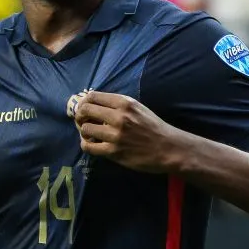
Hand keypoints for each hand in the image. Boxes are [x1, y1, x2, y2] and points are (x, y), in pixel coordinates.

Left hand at [67, 91, 183, 173]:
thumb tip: (94, 104)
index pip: (92, 96)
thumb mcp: (137, 107)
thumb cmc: (153, 127)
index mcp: (124, 103)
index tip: (84, 108)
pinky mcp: (114, 152)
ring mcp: (116, 135)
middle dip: (79, 116)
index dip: (84, 102)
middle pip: (85, 110)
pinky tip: (91, 144)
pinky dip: (86, 145)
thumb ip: (117, 105)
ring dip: (84, 132)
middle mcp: (118, 117)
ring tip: (90, 134)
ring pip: (85, 129)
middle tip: (83, 121)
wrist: (169, 148)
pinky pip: (89, 147)